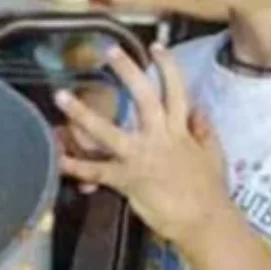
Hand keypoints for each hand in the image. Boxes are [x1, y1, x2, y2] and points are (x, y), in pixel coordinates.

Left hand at [55, 45, 227, 243]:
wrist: (205, 222)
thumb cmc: (210, 192)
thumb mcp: (213, 155)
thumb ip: (203, 131)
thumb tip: (199, 110)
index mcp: (180, 131)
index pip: (176, 91)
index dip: (167, 67)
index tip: (156, 47)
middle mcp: (160, 137)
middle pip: (143, 97)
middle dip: (128, 72)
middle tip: (110, 51)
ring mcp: (141, 157)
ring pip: (108, 131)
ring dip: (82, 114)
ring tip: (62, 97)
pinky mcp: (128, 179)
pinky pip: (96, 170)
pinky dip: (75, 165)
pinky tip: (57, 157)